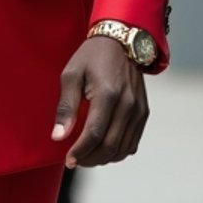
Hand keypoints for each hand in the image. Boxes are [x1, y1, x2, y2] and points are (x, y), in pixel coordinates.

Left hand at [51, 36, 148, 167]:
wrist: (121, 41)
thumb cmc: (92, 57)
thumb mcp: (71, 75)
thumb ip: (66, 108)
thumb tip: (58, 137)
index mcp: (108, 94)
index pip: (94, 134)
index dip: (80, 152)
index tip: (68, 161)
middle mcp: (128, 105)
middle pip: (109, 146)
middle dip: (90, 159)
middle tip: (74, 160)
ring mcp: (139, 110)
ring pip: (122, 149)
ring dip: (103, 158)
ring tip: (86, 156)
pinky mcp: (144, 112)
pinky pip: (132, 142)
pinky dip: (117, 152)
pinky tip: (102, 149)